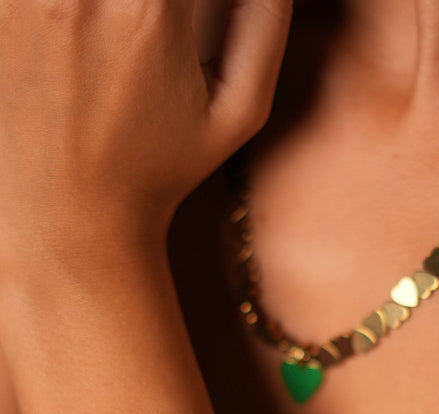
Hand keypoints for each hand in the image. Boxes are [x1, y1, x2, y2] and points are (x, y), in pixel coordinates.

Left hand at [0, 0, 290, 271]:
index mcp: (150, 15)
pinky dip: (58, 10)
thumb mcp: (239, 113)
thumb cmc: (159, 169)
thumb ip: (264, 26)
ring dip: (103, 4)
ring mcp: (19, 2)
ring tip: (116, 31)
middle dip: (152, 0)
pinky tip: (74, 30)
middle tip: (156, 17)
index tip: (186, 11)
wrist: (71, 217)